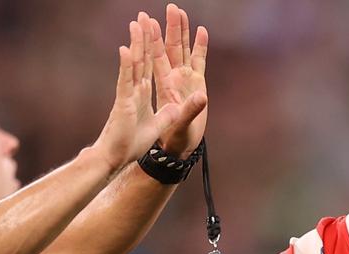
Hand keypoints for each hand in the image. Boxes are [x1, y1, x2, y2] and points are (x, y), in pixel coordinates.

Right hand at [93, 16, 206, 169]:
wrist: (117, 158)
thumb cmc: (132, 144)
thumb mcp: (159, 126)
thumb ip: (167, 115)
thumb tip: (176, 108)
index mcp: (145, 92)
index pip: (153, 64)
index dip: (156, 47)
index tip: (156, 29)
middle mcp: (136, 88)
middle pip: (143, 57)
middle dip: (146, 36)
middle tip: (144, 15)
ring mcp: (128, 93)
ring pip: (134, 63)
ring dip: (136, 43)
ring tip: (137, 23)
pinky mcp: (122, 102)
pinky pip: (125, 81)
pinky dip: (126, 66)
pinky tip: (127, 50)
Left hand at [141, 3, 208, 156]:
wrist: (180, 146)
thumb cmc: (173, 138)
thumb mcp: (178, 125)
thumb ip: (188, 111)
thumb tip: (201, 97)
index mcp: (164, 85)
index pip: (156, 57)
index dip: (151, 39)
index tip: (146, 21)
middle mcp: (173, 78)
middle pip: (168, 48)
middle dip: (167, 28)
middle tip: (168, 8)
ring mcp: (184, 79)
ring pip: (181, 50)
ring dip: (180, 31)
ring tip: (179, 11)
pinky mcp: (196, 83)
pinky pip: (198, 60)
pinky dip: (199, 46)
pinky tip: (201, 31)